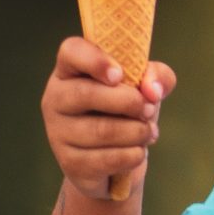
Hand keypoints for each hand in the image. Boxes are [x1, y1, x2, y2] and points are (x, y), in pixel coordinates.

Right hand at [41, 37, 173, 200]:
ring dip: (137, 132)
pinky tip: (138, 151)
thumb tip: (152, 90)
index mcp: (72, 70)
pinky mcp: (69, 162)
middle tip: (149, 109)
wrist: (117, 158)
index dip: (95, 60)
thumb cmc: (129, 111)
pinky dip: (133, 155)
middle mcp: (56, 97)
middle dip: (129, 102)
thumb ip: (157, 76)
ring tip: (149, 132)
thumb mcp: (146, 87)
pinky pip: (106, 159)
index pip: (71, 52)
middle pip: (86, 94)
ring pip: (101, 130)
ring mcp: (58, 131)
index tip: (120, 75)